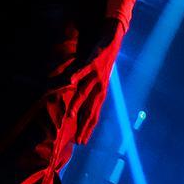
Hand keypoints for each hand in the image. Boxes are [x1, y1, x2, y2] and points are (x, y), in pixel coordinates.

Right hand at [67, 18, 123, 142]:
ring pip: (86, 91)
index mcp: (102, 92)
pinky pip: (83, 68)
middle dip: (84, 125)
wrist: (113, 40)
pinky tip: (70, 81)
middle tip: (78, 139)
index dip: (88, 128)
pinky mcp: (94, 60)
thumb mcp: (98, 80)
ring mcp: (97, 74)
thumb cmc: (103, 63)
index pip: (95, 115)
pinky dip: (77, 74)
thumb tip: (78, 106)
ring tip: (69, 116)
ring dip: (77, 104)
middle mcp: (100, 86)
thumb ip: (88, 93)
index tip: (82, 142)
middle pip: (91, 109)